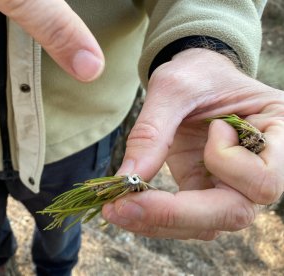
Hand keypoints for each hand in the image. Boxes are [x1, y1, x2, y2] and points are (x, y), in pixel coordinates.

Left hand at [102, 48, 283, 239]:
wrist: (195, 76)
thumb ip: (152, 132)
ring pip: (205, 224)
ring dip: (158, 221)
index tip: (211, 127)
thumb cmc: (196, 72)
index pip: (264, 179)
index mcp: (278, 133)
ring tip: (115, 208)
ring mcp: (233, 184)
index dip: (227, 163)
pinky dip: (153, 216)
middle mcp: (263, 168)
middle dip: (174, 215)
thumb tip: (126, 180)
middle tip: (120, 208)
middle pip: (233, 213)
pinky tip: (124, 205)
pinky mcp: (206, 189)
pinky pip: (185, 217)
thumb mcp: (174, 87)